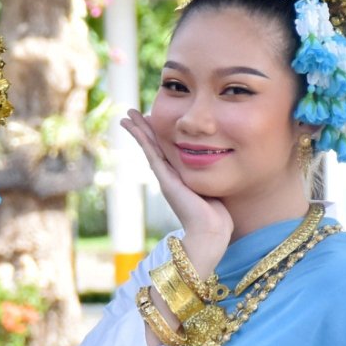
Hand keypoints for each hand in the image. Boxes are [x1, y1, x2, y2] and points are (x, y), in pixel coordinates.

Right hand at [120, 110, 234, 274]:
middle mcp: (169, 175)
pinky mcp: (165, 178)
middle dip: (142, 129)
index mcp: (179, 176)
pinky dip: (142, 139)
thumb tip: (219, 165)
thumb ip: (209, 176)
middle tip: (129, 114)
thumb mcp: (211, 188)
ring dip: (137, 130)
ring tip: (125, 117)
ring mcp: (165, 177)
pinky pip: (152, 153)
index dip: (156, 134)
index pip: (165, 150)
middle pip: (152, 146)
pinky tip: (135, 127)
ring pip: (148, 147)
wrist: (209, 231)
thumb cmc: (215, 215)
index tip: (150, 119)